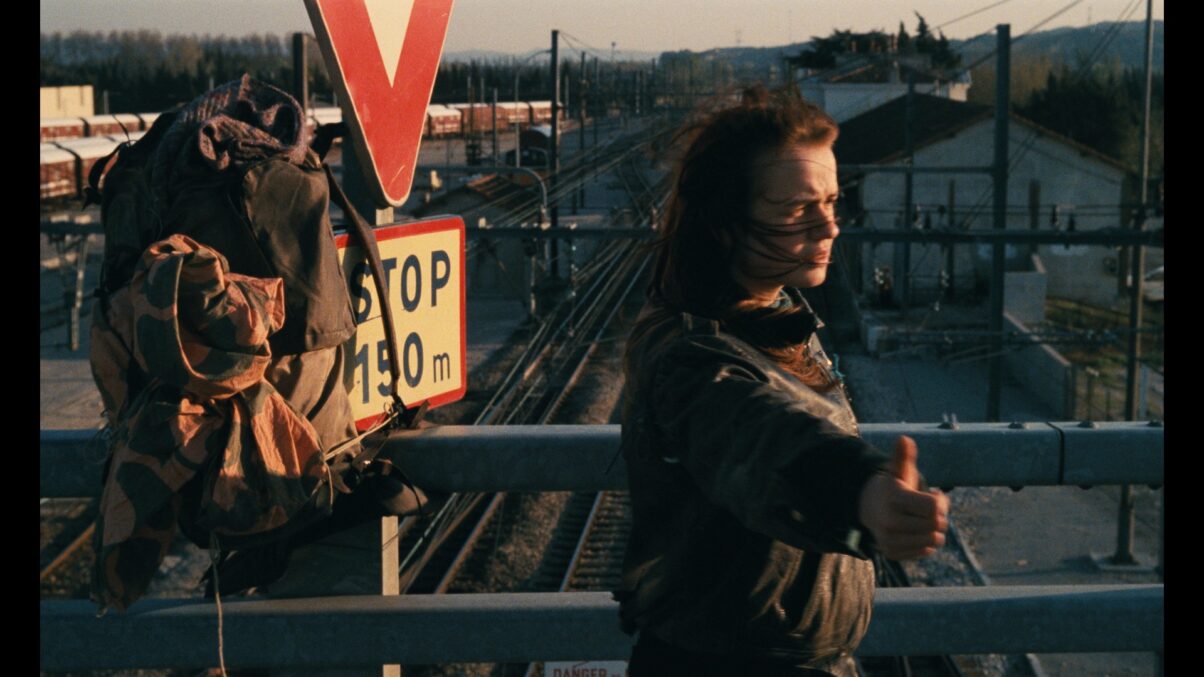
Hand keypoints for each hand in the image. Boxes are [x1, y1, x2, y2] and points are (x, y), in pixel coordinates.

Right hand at [857, 435, 949, 560]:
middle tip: (931, 509)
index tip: (934, 494)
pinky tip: (916, 532)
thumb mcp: (898, 470)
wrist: (871, 508)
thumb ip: (903, 456)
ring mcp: (889, 540)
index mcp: (894, 498)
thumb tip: (904, 439)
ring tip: (924, 520)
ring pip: (933, 541)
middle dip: (940, 516)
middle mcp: (889, 521)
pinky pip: (925, 552)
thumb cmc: (894, 487)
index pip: (934, 507)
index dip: (940, 501)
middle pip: (936, 525)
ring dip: (935, 530)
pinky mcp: (892, 553)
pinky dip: (926, 543)